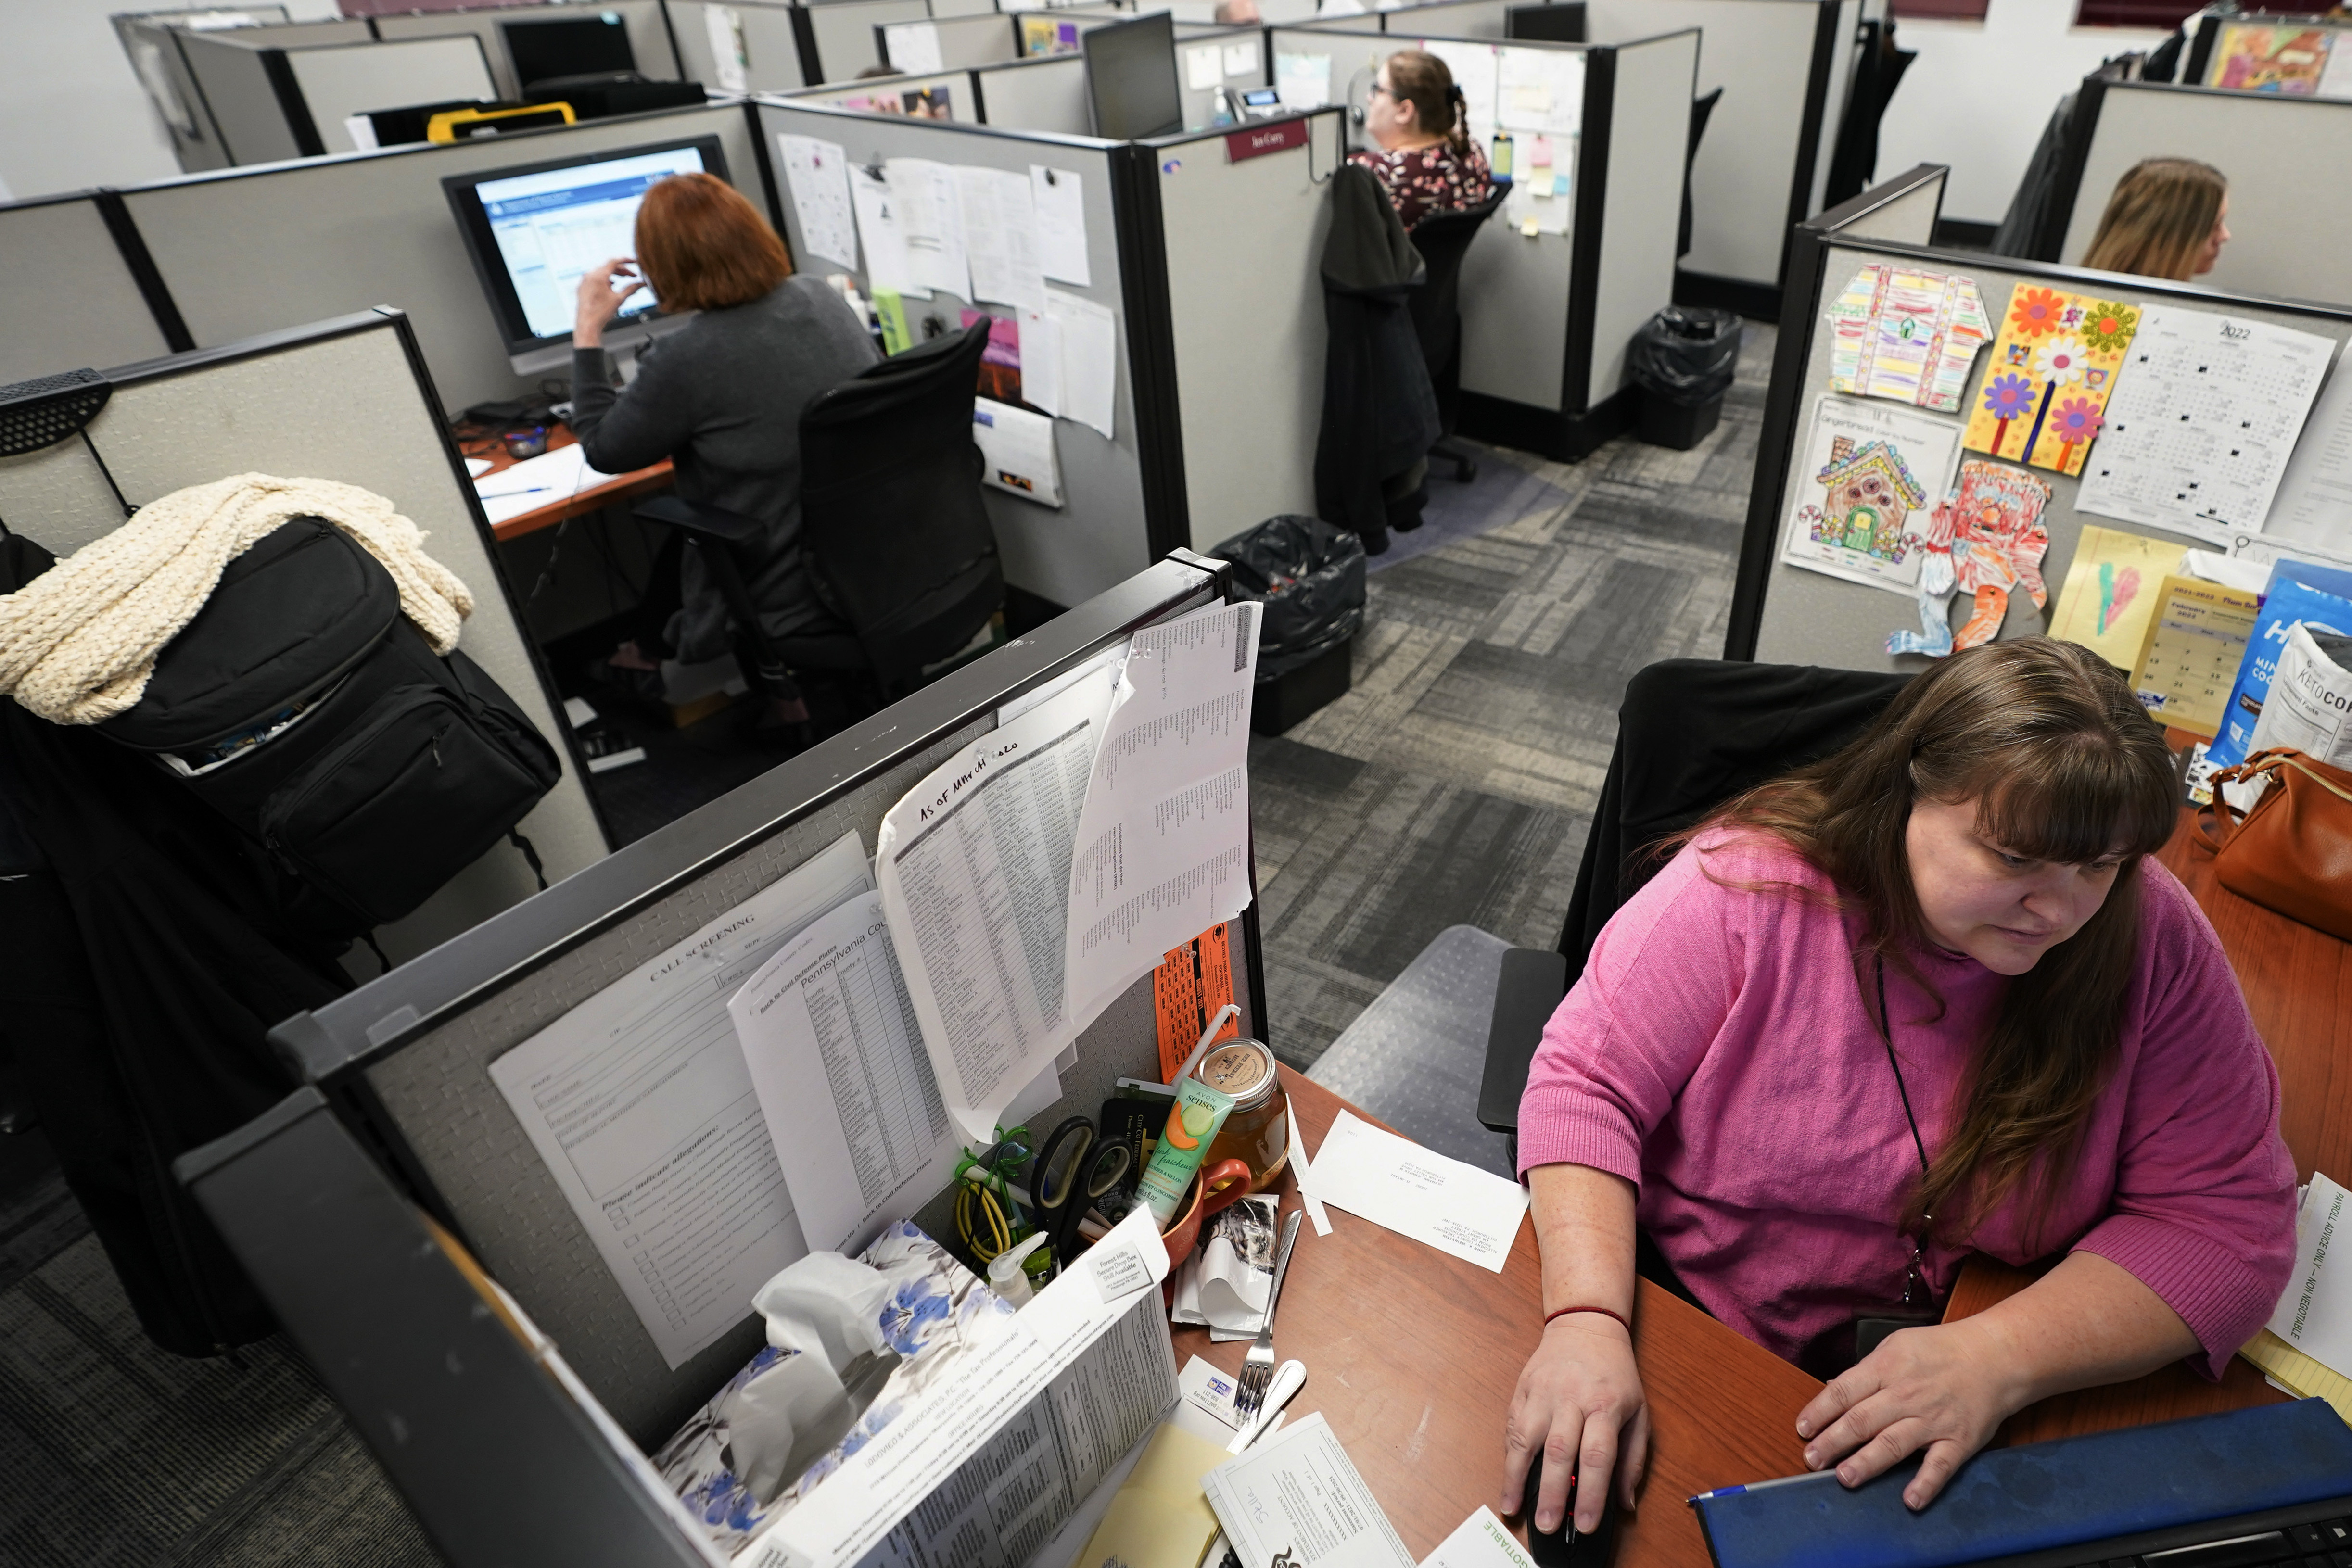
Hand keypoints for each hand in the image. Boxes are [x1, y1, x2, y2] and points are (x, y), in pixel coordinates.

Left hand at [574, 256, 643, 346]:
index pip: (614, 261)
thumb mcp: (619, 299)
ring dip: (613, 275)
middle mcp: (589, 275)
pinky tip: (610, 286)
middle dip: (622, 270)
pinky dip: (604, 280)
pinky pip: (594, 278)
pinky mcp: (582, 287)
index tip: (635, 261)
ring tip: (623, 280)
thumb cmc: (601, 313)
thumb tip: (642, 284)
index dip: (626, 260)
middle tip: (632, 276)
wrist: (587, 324)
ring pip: (601, 272)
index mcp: (599, 276)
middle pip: (608, 267)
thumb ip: (631, 289)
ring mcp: (584, 281)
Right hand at [1499, 1312, 1650, 1535]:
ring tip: (1514, 1508)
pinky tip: (1508, 1480)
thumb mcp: (1639, 1412)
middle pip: (1560, 1451)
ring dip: (1518, 1477)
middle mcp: (1572, 1398)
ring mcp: (1543, 1393)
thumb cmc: (1615, 1374)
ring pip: (1527, 1438)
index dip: (1592, 1494)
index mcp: (1606, 1405)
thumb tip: (1625, 1503)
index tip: (1588, 1524)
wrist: (1585, 1325)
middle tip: (1548, 1525)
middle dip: (1553, 1492)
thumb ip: (1633, 1460)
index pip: (1598, 1456)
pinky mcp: (1522, 1390)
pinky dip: (1509, 1457)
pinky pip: (1512, 1428)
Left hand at [1795, 1319, 2019, 1508]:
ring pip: (1893, 1444)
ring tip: (1844, 1478)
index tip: (1802, 1429)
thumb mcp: (1896, 1347)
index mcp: (1887, 1368)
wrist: (1994, 1357)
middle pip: (1861, 1420)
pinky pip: (1940, 1466)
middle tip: (1812, 1459)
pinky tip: (1910, 1500)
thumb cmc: (1940, 1351)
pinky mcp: (1958, 1440)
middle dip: (1832, 1441)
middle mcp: (1906, 1395)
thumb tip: (1833, 1392)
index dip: (1819, 1412)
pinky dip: (1925, 1484)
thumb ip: (1866, 1372)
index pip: (1844, 1391)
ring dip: (1867, 1463)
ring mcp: (1933, 1419)